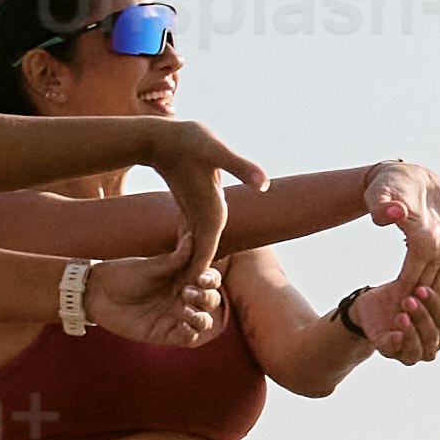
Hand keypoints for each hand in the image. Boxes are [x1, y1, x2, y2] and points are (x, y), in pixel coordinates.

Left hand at [88, 242, 234, 349]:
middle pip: (210, 301)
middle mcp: (183, 298)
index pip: (209, 280)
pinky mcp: (163, 334)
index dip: (212, 280)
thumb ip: (173, 259)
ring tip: (188, 311)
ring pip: (203, 322)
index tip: (202, 277)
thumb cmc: (123, 274)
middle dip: (207, 298)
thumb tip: (193, 237)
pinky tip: (184, 325)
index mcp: (183, 278)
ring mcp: (175, 316)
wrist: (97, 293)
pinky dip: (190, 333)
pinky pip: (186, 338)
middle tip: (188, 293)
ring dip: (202, 318)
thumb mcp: (149, 267)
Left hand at [122, 118, 265, 292]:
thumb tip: (265, 185)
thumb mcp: (217, 152)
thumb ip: (241, 167)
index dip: (202, 270)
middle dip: (195, 278)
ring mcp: (202, 214)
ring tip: (178, 296)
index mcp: (217, 209)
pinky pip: (188, 239)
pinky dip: (184, 254)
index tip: (193, 292)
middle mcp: (213, 215)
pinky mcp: (192, 211)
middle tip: (184, 305)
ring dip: (189, 270)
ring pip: (196, 250)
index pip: (209, 249)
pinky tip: (173, 270)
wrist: (176, 133)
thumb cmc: (195, 140)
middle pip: (203, 254)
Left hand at [344, 264, 439, 363]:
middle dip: (422, 317)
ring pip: (415, 351)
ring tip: (401, 314)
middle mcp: (429, 347)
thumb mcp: (430, 288)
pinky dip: (394, 344)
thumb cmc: (409, 295)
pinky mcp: (387, 351)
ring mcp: (408, 352)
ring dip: (411, 332)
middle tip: (409, 299)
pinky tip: (394, 334)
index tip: (423, 289)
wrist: (376, 305)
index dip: (438, 309)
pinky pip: (391, 352)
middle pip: (432, 337)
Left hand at [373, 172, 439, 321]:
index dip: (404, 294)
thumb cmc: (389, 186)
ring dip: (439, 300)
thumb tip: (391, 215)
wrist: (413, 173)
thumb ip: (381, 207)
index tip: (393, 312)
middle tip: (406, 323)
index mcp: (427, 234)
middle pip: (433, 281)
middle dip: (421, 304)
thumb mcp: (378, 193)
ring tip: (423, 318)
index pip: (414, 275)